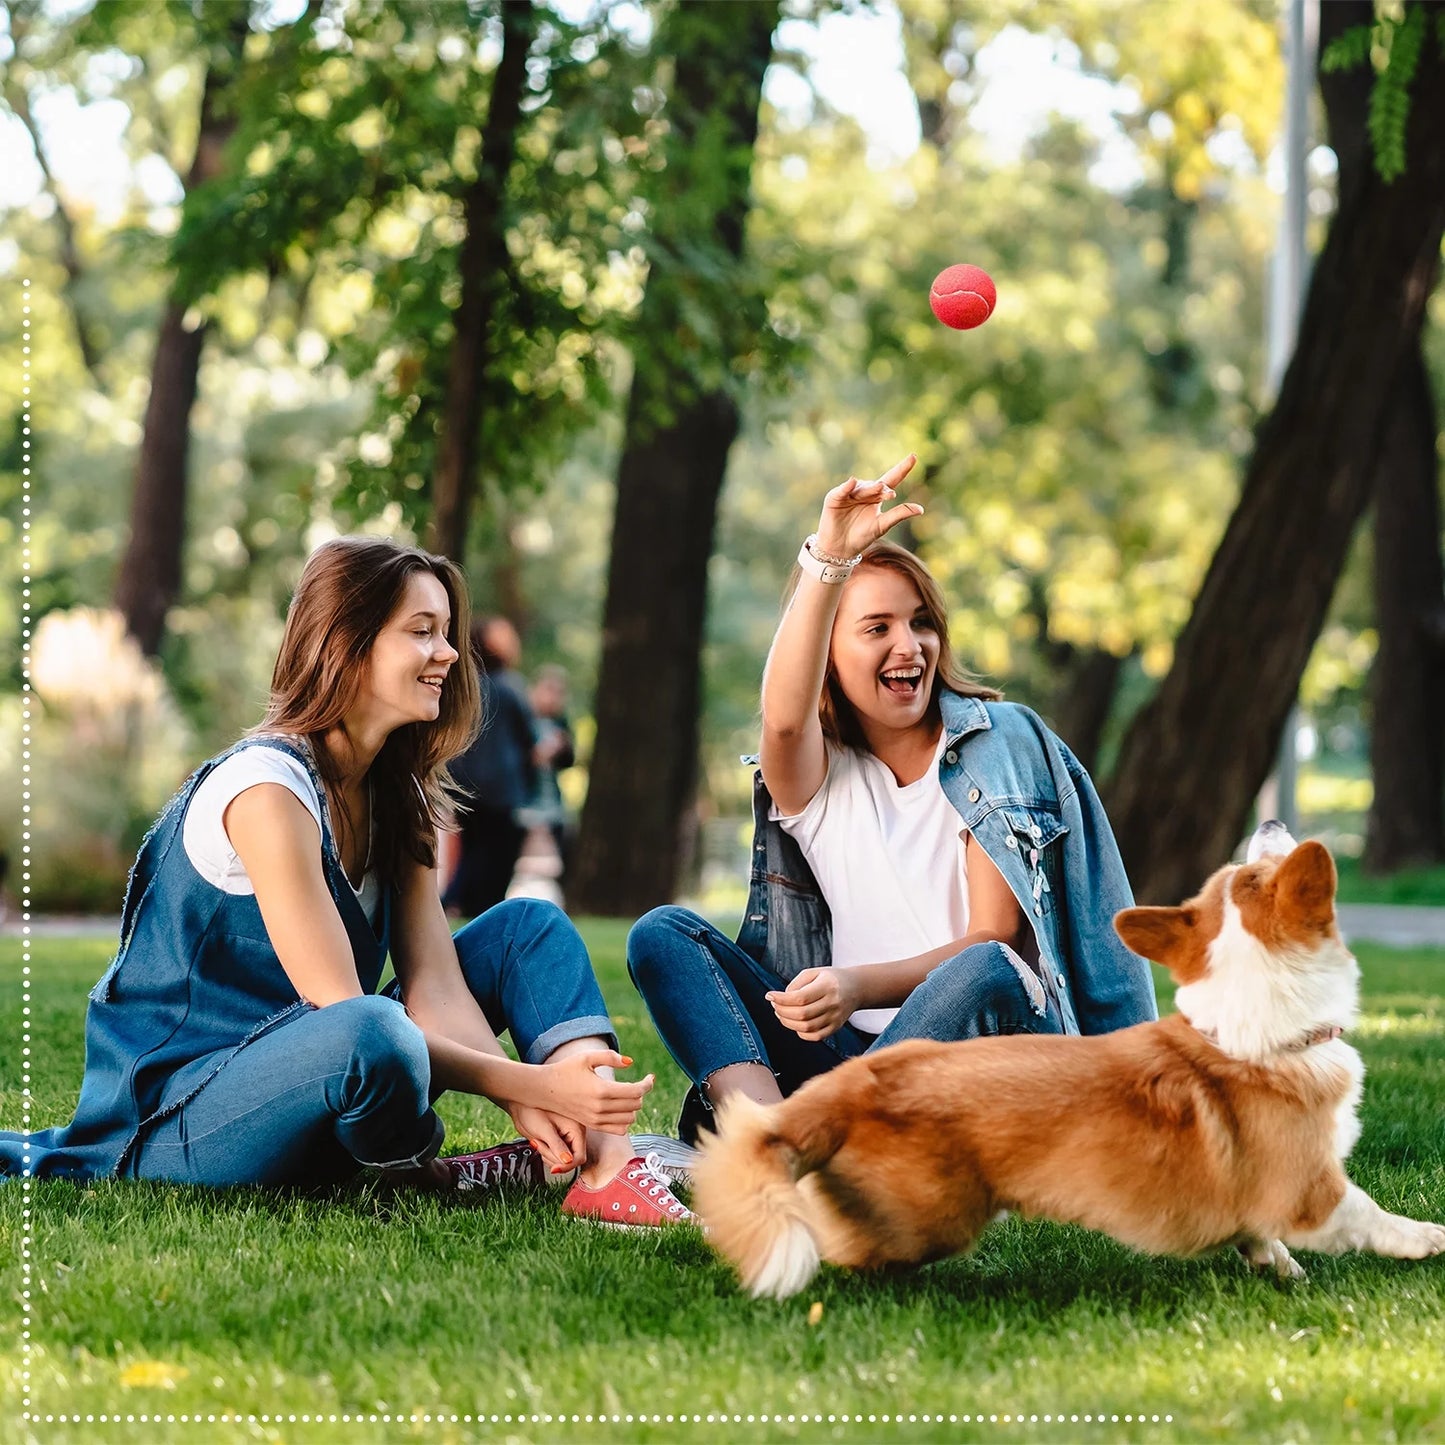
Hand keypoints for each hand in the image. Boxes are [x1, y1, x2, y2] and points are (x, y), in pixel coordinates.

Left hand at [507, 1102, 586, 1175]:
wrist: (521, 1104)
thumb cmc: (532, 1111)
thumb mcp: (544, 1130)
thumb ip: (557, 1146)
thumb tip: (568, 1162)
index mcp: (577, 1128)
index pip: (579, 1157)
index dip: (567, 1166)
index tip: (553, 1169)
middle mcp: (576, 1133)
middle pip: (571, 1160)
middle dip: (553, 1157)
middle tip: (538, 1144)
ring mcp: (569, 1136)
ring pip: (563, 1159)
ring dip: (549, 1155)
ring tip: (538, 1141)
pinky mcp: (562, 1138)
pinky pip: (558, 1154)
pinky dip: (548, 1153)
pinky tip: (540, 1142)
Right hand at [534, 1050, 653, 1134]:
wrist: (543, 1089)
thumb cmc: (565, 1069)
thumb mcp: (587, 1057)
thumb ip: (610, 1057)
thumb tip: (630, 1062)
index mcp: (602, 1090)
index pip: (636, 1092)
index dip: (647, 1084)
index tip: (650, 1077)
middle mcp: (600, 1108)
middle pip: (636, 1105)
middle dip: (641, 1093)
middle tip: (639, 1083)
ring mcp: (596, 1119)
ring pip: (630, 1119)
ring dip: (634, 1107)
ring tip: (629, 1094)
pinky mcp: (592, 1125)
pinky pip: (619, 1130)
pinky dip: (625, 1120)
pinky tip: (621, 1108)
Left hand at [767, 967, 857, 1041]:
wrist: (856, 988)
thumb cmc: (830, 978)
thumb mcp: (813, 973)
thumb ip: (796, 984)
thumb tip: (781, 999)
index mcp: (827, 986)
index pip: (800, 997)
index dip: (781, 999)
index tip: (769, 995)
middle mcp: (833, 1003)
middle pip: (802, 1014)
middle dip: (782, 1011)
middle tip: (774, 1005)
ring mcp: (835, 1018)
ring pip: (807, 1027)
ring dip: (788, 1022)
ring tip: (781, 1013)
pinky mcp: (835, 1028)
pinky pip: (815, 1036)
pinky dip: (800, 1032)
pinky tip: (794, 1023)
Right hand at [814, 454, 921, 560]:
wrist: (840, 548)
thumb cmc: (861, 536)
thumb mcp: (882, 525)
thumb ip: (899, 514)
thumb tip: (921, 509)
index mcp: (877, 497)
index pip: (892, 480)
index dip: (902, 469)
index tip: (914, 457)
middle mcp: (864, 492)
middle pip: (877, 486)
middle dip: (883, 488)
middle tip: (891, 494)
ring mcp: (849, 494)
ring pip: (862, 488)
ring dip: (870, 488)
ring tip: (879, 488)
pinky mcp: (835, 498)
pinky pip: (842, 491)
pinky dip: (847, 487)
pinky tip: (852, 482)